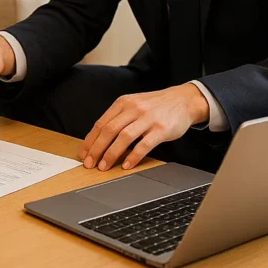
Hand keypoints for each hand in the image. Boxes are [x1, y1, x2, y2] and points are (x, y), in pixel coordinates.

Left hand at [79, 83, 209, 171]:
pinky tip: (127, 165)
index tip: (83, 154)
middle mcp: (133, 109)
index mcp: (123, 103)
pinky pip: (144, 144)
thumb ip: (118, 118)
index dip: (90, 140)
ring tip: (104, 166)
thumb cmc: (156, 106)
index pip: (101, 123)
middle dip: (96, 149)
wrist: (183, 100)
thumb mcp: (134, 105)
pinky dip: (133, 156)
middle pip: (109, 130)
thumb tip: (99, 139)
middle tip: (89, 163)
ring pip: (123, 137)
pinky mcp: (161, 129)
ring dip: (111, 154)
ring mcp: (147, 118)